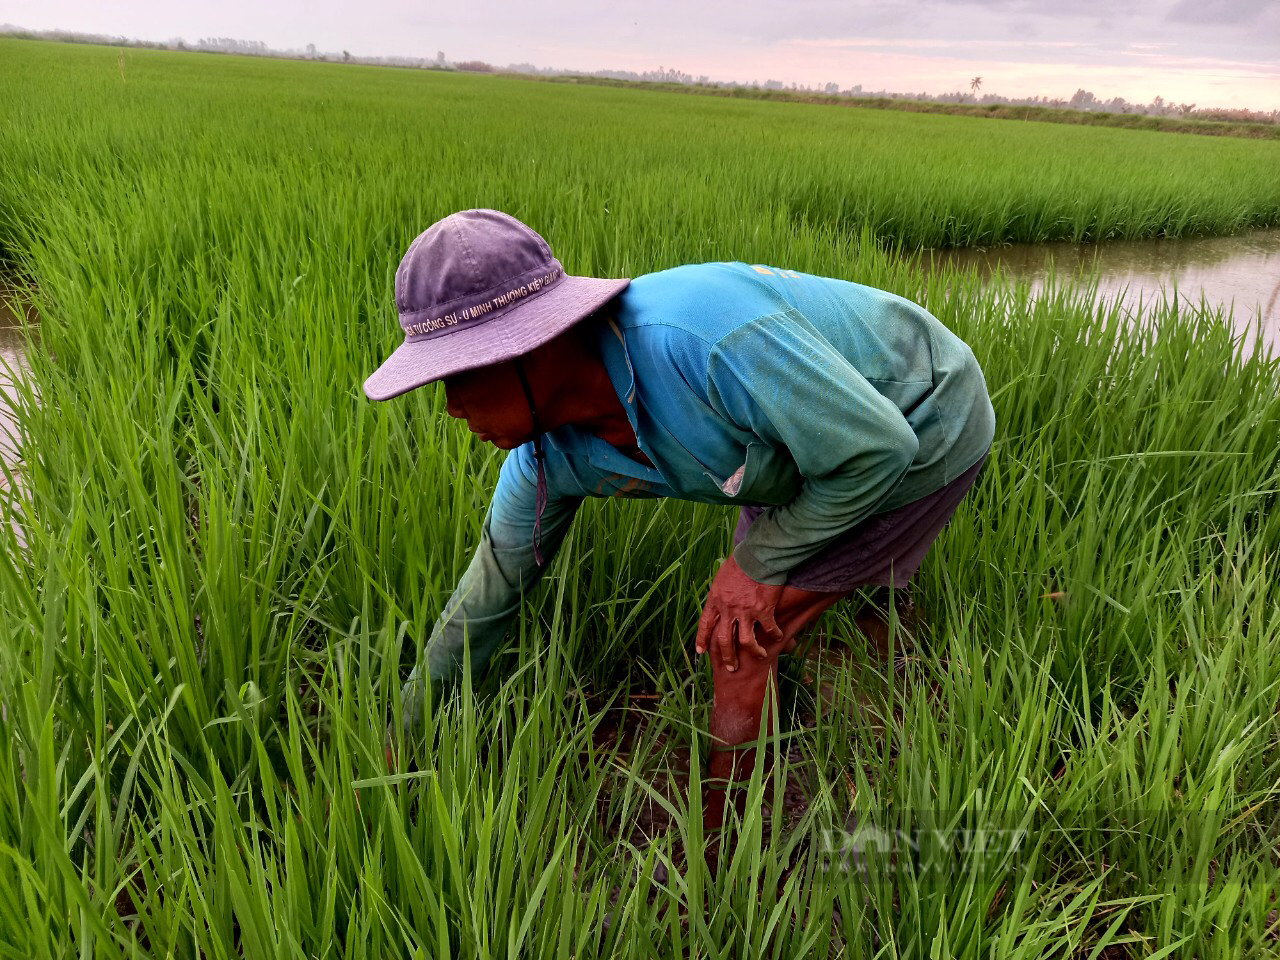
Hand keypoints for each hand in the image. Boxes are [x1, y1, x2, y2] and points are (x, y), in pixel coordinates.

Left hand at [695, 555, 785, 671]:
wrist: (756, 555)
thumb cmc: (740, 561)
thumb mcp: (722, 577)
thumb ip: (721, 591)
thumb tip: (721, 596)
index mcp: (715, 600)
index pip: (705, 625)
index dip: (702, 640)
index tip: (701, 652)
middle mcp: (728, 609)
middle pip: (724, 640)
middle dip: (727, 656)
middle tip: (731, 668)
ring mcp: (745, 611)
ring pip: (745, 642)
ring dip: (752, 651)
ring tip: (758, 656)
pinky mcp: (763, 610)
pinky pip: (768, 629)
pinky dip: (774, 634)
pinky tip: (779, 637)